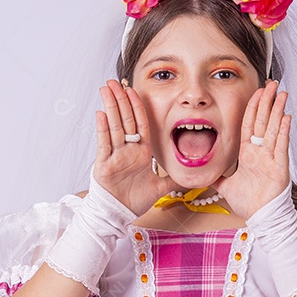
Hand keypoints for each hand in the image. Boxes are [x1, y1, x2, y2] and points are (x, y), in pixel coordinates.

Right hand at [93, 79, 172, 215]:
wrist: (118, 215)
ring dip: (111, 106)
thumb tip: (194, 177)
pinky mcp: (104, 164)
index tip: (134, 90)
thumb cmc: (135, 200)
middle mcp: (127, 150)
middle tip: (116, 81)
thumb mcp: (161, 188)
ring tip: (106, 88)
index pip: (141, 124)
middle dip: (121, 99)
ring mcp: (115, 156)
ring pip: (113, 126)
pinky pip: (104, 143)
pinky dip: (103, 129)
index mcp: (141, 152)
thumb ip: (175, 180)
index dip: (138, 107)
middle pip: (125, 120)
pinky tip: (101, 113)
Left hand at [211, 80, 291, 220]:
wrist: (260, 218)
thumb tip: (202, 174)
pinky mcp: (280, 166)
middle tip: (272, 83)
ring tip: (282, 93)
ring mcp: (271, 158)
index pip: (250, 124)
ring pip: (274, 129)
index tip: (257, 91)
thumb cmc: (248, 203)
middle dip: (267, 101)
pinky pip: (281, 145)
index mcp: (248, 154)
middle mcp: (260, 152)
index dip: (253, 107)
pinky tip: (286, 116)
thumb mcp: (225, 186)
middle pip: (263, 121)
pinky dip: (284, 131)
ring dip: (277, 110)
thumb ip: (215, 177)